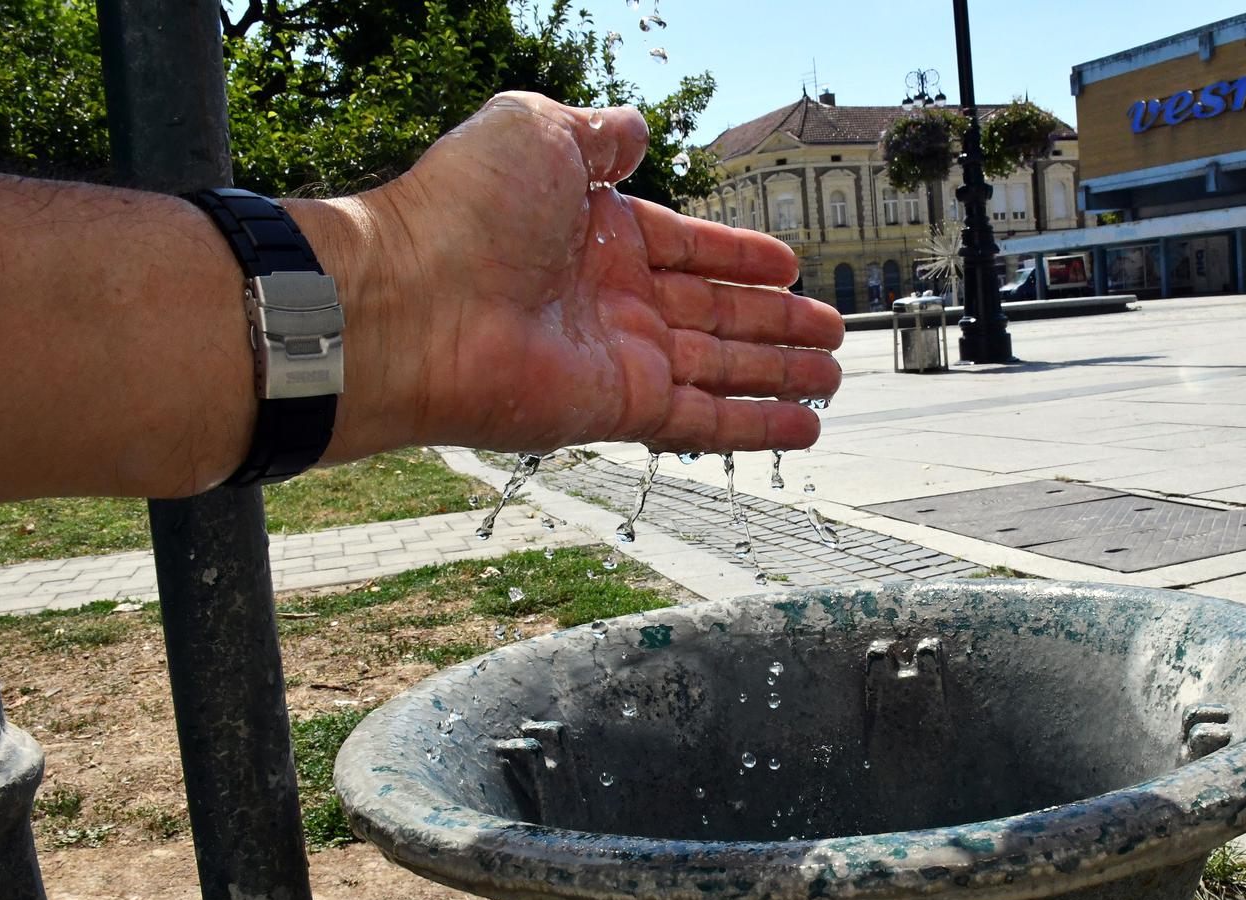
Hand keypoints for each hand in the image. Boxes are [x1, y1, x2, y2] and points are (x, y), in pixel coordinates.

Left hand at [309, 92, 843, 462]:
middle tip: (830, 332)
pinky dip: (755, 425)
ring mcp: (619, 357)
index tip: (789, 267)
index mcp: (599, 233)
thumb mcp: (539, 131)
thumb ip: (599, 136)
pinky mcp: (619, 410)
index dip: (741, 258)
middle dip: (778, 324)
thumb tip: (636, 127)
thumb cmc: (464, 209)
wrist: (412, 301)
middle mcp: (613, 298)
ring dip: (780, 374)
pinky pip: (703, 420)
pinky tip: (803, 425)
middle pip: (718, 314)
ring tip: (833, 377)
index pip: (690, 248)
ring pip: (722, 369)